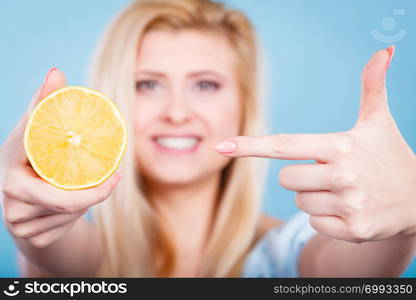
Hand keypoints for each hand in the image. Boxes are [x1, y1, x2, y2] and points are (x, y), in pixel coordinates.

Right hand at [0, 68, 120, 247]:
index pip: (53, 170)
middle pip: (66, 200)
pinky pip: (64, 228)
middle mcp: (9, 193)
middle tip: (115, 180)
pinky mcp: (29, 238)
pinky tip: (71, 209)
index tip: (116, 174)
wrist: (21, 201)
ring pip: (69, 214)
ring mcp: (18, 220)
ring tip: (85, 188)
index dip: (82, 170)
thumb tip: (56, 71)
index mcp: (12, 162)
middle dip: (95, 194)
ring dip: (85, 203)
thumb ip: (45, 103)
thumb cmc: (31, 158)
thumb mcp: (36, 131)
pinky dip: (75, 217)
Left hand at [214, 46, 415, 242]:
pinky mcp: (355, 230)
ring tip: (345, 191)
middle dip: (302, 176)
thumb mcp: (379, 123)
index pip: (284, 145)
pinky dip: (327, 217)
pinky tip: (350, 209)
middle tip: (331, 172)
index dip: (251, 145)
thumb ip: (373, 88)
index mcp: (341, 147)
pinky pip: (314, 224)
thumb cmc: (390, 157)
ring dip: (316, 197)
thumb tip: (383, 51)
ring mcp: (350, 205)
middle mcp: (344, 176)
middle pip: (287, 179)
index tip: (222, 146)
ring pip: (300, 203)